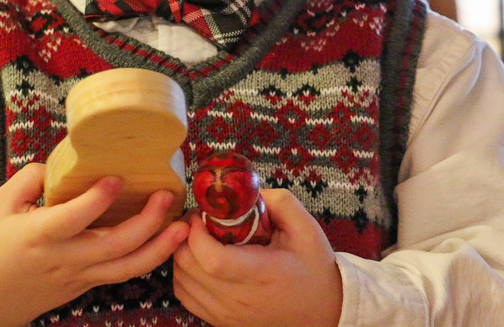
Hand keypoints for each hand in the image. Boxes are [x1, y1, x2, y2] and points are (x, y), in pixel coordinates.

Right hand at [0, 163, 189, 326]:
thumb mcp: (1, 204)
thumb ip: (32, 178)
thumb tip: (65, 161)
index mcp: (38, 236)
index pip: (72, 219)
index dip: (96, 200)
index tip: (118, 178)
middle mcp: (64, 258)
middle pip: (113, 246)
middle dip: (146, 222)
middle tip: (166, 194)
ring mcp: (80, 275)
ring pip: (126, 267)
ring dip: (159, 248)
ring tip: (183, 226)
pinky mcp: (89, 284)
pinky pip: (124, 272)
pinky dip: (150, 257)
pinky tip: (169, 239)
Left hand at [173, 188, 342, 326]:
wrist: (322, 311)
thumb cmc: (313, 267)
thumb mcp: (306, 228)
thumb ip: (279, 201)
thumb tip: (244, 190)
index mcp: (260, 275)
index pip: (212, 259)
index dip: (197, 233)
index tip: (203, 214)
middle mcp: (238, 299)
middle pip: (189, 266)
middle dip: (186, 235)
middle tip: (200, 218)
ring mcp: (226, 314)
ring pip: (181, 280)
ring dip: (183, 253)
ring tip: (202, 237)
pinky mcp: (220, 321)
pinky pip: (185, 295)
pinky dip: (185, 274)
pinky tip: (202, 260)